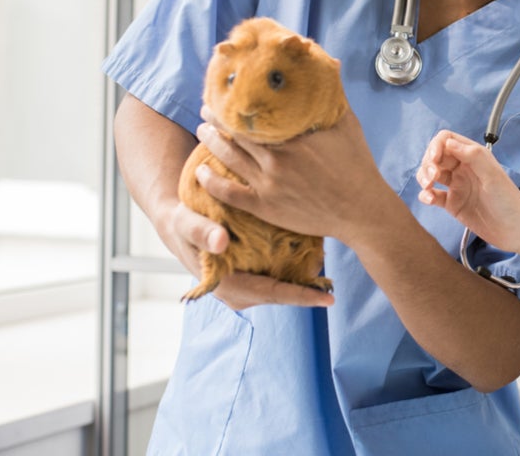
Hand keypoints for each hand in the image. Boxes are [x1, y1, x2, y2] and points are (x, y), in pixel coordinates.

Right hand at [153, 198, 334, 309]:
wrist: (180, 220)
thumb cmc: (183, 221)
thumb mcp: (186, 222)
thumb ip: (200, 230)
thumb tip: (219, 242)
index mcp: (228, 286)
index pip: (272, 294)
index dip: (301, 296)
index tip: (329, 298)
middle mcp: (241, 292)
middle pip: (283, 292)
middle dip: (310, 286)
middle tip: (339, 277)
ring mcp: (248, 286)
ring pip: (283, 284)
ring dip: (305, 275)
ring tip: (330, 260)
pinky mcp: (253, 274)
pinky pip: (278, 273)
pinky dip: (294, 263)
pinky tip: (313, 248)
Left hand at [193, 105, 397, 245]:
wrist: (361, 210)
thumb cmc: (357, 165)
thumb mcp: (347, 124)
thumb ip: (333, 96)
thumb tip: (328, 64)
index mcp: (294, 136)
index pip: (255, 113)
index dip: (236, 100)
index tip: (226, 89)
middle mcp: (278, 158)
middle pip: (236, 132)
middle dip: (217, 118)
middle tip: (206, 107)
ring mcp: (269, 183)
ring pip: (229, 157)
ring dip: (210, 142)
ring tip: (202, 130)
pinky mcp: (265, 206)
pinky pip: (229, 193)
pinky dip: (211, 181)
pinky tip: (200, 171)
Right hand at [417, 130, 519, 254]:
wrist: (515, 230)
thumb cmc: (509, 202)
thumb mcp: (492, 175)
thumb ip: (472, 156)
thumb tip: (449, 142)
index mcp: (474, 157)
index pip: (447, 140)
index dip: (437, 146)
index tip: (434, 158)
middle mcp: (463, 169)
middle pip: (435, 157)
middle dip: (428, 164)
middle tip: (432, 177)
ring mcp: (457, 186)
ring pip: (431, 174)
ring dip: (424, 177)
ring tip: (429, 187)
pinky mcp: (452, 204)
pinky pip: (433, 195)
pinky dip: (426, 195)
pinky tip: (429, 199)